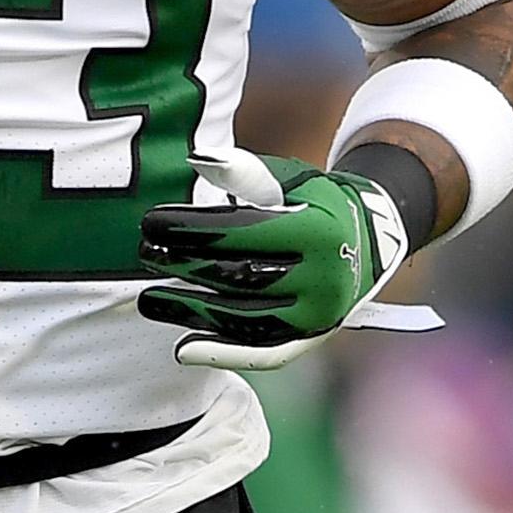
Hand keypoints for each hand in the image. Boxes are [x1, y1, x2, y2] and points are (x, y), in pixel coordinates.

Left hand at [137, 147, 427, 369]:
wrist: (369, 241)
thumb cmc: (315, 201)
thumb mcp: (290, 179)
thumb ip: (245, 172)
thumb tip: (196, 160)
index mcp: (317, 230)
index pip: (241, 232)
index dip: (190, 228)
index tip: (150, 222)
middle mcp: (322, 277)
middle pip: (239, 275)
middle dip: (183, 266)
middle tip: (142, 253)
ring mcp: (318, 314)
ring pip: (245, 319)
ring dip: (191, 312)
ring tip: (148, 300)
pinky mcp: (311, 338)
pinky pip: (264, 352)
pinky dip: (222, 352)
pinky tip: (183, 347)